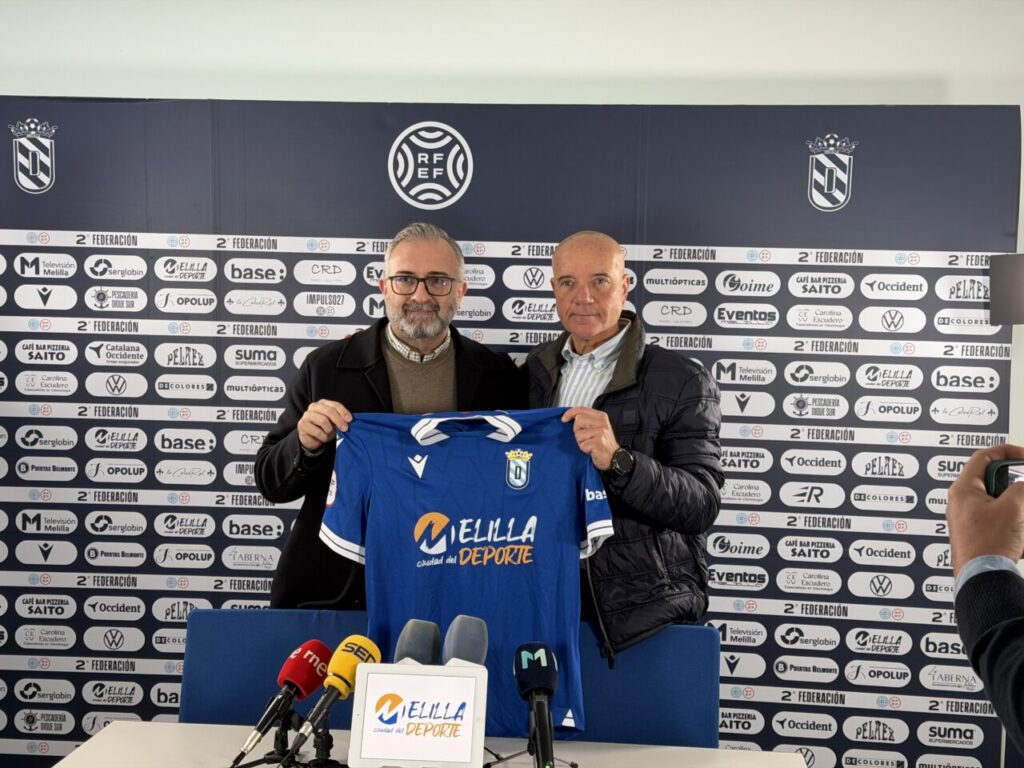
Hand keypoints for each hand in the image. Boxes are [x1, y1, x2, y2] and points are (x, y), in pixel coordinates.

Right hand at [297, 399, 352, 451]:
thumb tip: (349, 420)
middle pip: (329, 411)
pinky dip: (323, 437)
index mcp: (323, 403)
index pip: (335, 405)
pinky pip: (317, 431)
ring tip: (329, 434)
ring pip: (323, 421)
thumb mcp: (334, 423)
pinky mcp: (302, 424)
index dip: (343, 412)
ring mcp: (306, 415)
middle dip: (339, 420)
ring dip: (329, 430)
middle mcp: (313, 406)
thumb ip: (340, 419)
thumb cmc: (325, 428)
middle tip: (345, 428)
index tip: (350, 420)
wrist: (312, 439)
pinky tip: (323, 438)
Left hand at [562, 407, 618, 470]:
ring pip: (579, 434)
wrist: (613, 458)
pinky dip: (584, 449)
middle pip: (578, 420)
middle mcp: (602, 422)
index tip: (564, 419)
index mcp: (601, 416)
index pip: (581, 409)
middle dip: (578, 431)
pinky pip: (582, 444)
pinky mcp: (599, 442)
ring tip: (590, 444)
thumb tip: (570, 417)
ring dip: (581, 442)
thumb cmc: (602, 444)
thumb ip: (586, 420)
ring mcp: (601, 432)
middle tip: (587, 438)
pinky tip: (592, 450)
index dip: (570, 413)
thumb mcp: (596, 427)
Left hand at [946, 443, 1023, 574]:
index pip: (983, 457)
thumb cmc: (989, 543)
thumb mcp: (1014, 507)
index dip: (1007, 452)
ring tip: (1020, 522)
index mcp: (963, 489)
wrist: (983, 576)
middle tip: (1022, 496)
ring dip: (1017, 509)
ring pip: (1000, 503)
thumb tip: (1023, 485)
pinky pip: (1001, 521)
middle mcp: (962, 502)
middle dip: (1016, 488)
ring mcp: (968, 518)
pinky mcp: (977, 534)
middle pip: (993, 481)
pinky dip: (1015, 524)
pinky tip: (1018, 539)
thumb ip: (1023, 488)